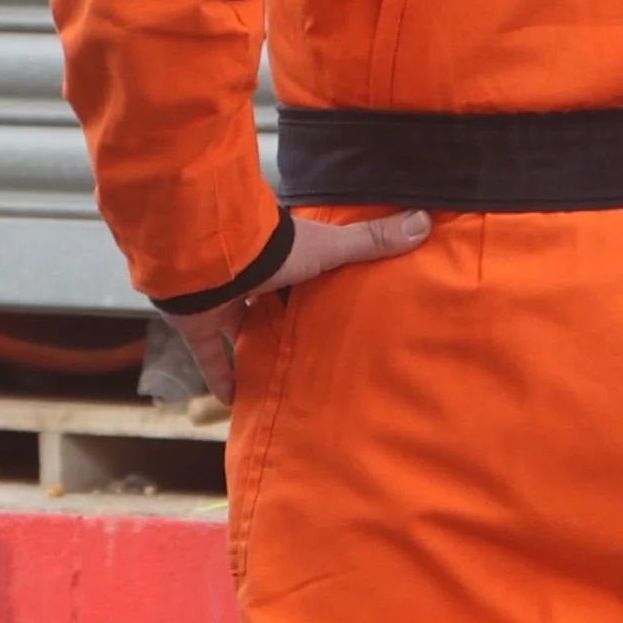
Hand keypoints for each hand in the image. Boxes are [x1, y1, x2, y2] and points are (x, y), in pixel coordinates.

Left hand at [175, 210, 433, 404]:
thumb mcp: (331, 248)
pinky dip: (219, 379)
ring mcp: (220, 302)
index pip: (296, 269)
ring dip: (250, 347)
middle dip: (276, 316)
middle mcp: (248, 279)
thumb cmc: (273, 250)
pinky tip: (232, 401)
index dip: (307, 282)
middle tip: (298, 343)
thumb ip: (371, 241)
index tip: (323, 300)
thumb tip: (424, 221)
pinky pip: (209, 357)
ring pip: (237, 327)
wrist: (213, 258)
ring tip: (271, 373)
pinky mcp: (199, 325)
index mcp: (279, 257)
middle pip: (265, 300)